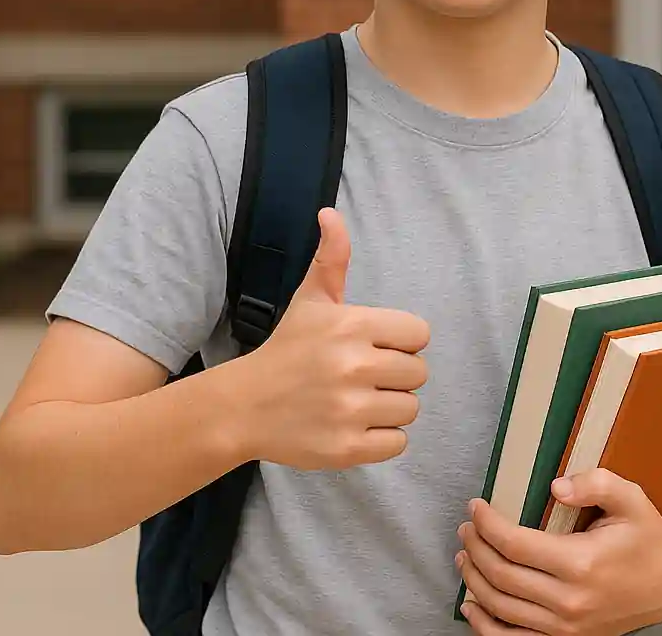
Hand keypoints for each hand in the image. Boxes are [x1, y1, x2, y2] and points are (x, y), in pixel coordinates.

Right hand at [240, 207, 429, 470]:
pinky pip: (398, 444)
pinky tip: (355, 425)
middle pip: (419, 373)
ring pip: (410, 410)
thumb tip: (330, 213)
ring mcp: (350, 410)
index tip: (374, 346)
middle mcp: (354, 366)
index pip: (419, 334)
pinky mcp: (346, 448)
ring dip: (389, 408)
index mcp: (352, 325)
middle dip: (395, 375)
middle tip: (363, 377)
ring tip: (357, 401)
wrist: (243, 407)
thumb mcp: (310, 300)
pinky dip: (381, 439)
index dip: (400, 341)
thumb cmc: (286, 350)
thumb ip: (332, 258)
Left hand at [455, 469, 661, 634]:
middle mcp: (569, 601)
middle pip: (501, 575)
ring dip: (474, 580)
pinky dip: (485, 626)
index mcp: (581, 563)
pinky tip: (471, 606)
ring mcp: (566, 628)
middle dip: (475, 548)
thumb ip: (594, 483)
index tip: (475, 507)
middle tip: (466, 528)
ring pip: (501, 607)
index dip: (487, 524)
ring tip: (465, 555)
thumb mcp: (630, 498)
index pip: (514, 544)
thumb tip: (554, 486)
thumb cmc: (650, 537)